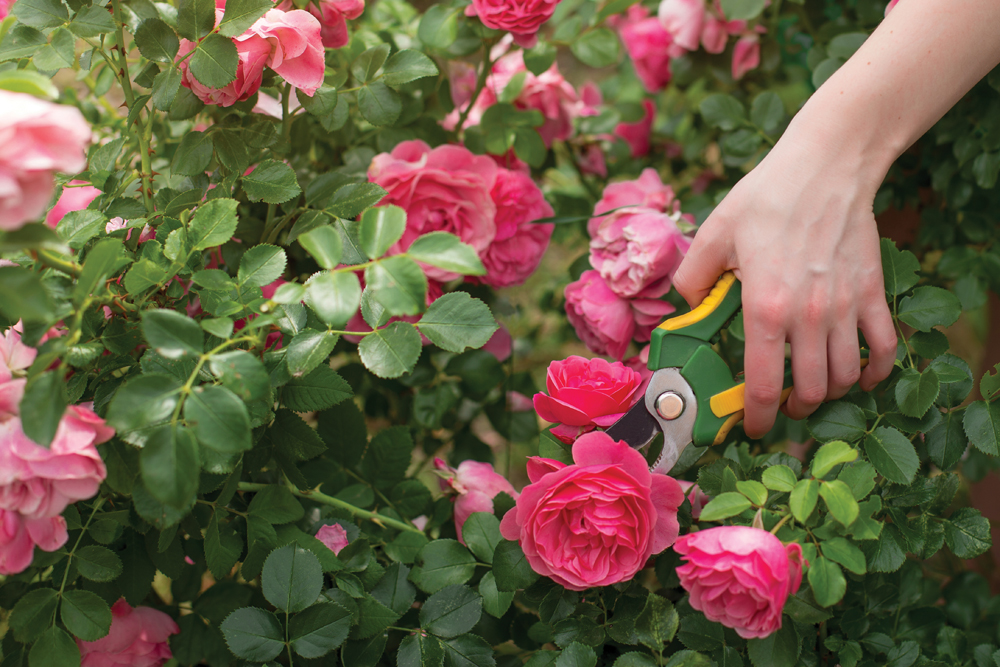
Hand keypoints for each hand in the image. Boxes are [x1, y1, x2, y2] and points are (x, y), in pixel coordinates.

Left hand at [673, 120, 896, 437]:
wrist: (827, 165)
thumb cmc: (767, 196)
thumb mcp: (713, 232)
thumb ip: (693, 276)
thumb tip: (684, 306)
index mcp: (765, 306)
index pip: (764, 385)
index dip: (757, 418)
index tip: (751, 428)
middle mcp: (809, 316)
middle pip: (810, 391)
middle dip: (792, 409)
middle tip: (779, 405)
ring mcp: (846, 307)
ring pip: (847, 378)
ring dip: (829, 394)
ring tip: (812, 389)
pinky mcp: (873, 294)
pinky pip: (885, 349)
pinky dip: (875, 372)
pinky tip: (861, 375)